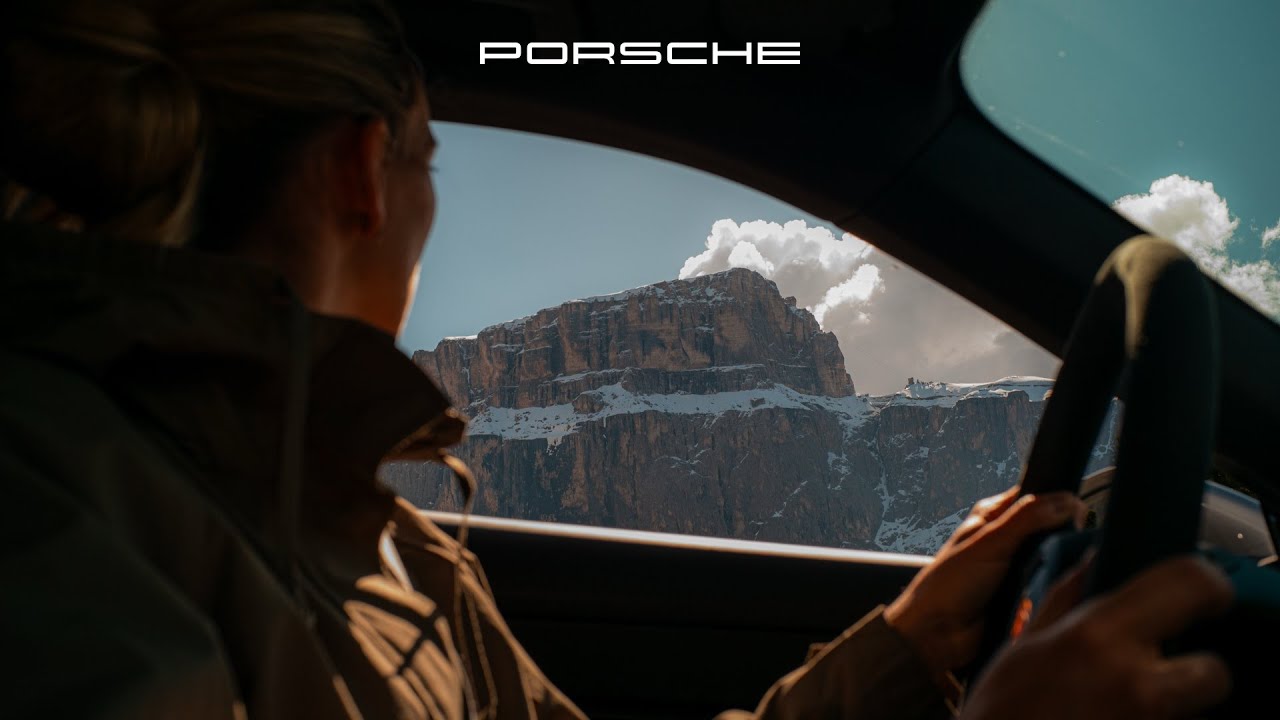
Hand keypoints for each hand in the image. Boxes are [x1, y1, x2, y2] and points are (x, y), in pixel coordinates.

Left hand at [884, 487, 1086, 677]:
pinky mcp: (1024, 592)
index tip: (1077, 516)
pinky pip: (1050, 585)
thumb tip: (1066, 502)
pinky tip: (1052, 592)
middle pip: (1052, 528)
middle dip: (1061, 539)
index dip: (1059, 502)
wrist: (937, 634)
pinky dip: (1053, 588)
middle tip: (1062, 550)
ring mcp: (1017, 566)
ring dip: (1057, 566)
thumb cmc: (949, 585)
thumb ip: (1026, 519)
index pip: (1036, 495)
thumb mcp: (989, 544)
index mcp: (993, 515)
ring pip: (1055, 558)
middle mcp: (1006, 537)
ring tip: (1050, 575)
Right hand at [960, 555, 1233, 718]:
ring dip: (1171, 707)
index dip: (1206, 585)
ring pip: (1194, 712)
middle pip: (1214, 672)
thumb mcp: (1025, 646)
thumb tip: (1092, 559)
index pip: (1190, 584)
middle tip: (1166, 670)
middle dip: (1196, 671)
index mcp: (1097, 636)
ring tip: (1123, 705)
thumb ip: (1066, 599)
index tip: (1203, 595)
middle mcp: (1134, 682)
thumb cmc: (1001, 712)